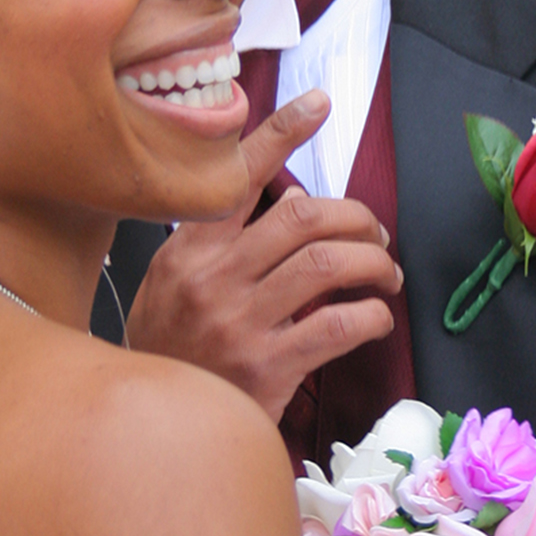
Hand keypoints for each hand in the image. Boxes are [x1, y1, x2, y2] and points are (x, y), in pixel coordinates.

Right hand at [125, 89, 402, 420]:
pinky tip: (376, 319)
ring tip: (385, 274)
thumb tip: (292, 207)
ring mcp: (240, 321)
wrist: (149, 431)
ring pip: (326, 264)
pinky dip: (370, 316)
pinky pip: (337, 326)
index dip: (282, 133)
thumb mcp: (175, 282)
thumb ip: (226, 243)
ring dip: (372, 262)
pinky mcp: (267, 366)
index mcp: (191, 247)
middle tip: (377, 233)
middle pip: (303, 216)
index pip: (239, 175)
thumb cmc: (173, 349)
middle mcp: (213, 276)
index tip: (317, 104)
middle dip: (357, 216)